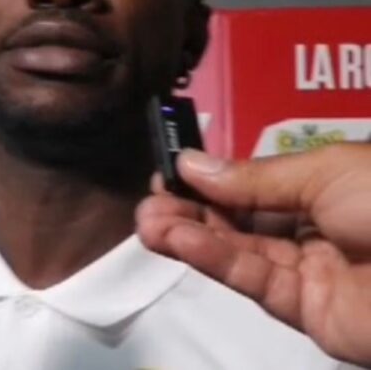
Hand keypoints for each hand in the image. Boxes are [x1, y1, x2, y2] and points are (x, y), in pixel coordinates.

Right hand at [136, 145, 370, 365]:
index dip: (210, 179)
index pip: (254, 183)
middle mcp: (315, 226)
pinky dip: (214, 260)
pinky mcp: (306, 312)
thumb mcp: (325, 171)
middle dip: (191, 209)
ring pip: (239, 251)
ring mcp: (310, 271)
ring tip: (149, 222)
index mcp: (328, 185)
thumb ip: (253, 177)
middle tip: (148, 202)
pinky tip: (181, 242)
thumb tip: (192, 163)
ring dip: (190, 235)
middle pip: (240, 219)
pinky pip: (253, 280)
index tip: (167, 172)